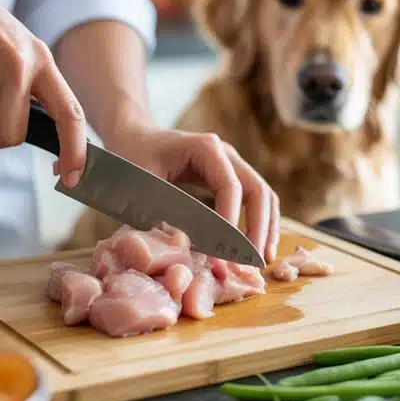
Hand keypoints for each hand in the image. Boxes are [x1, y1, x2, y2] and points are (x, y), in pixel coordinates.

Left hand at [105, 127, 280, 263]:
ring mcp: (232, 165)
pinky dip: (260, 223)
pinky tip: (258, 247)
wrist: (134, 139)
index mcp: (205, 149)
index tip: (223, 254)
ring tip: (263, 259)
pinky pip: (255, 200)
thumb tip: (183, 247)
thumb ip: (159, 212)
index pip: (230, 187)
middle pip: (257, 190)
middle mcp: (225, 154)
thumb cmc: (133, 159)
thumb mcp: (139, 185)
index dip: (230, 222)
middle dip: (257, 228)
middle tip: (252, 262)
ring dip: (266, 227)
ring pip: (263, 195)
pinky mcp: (231, 178)